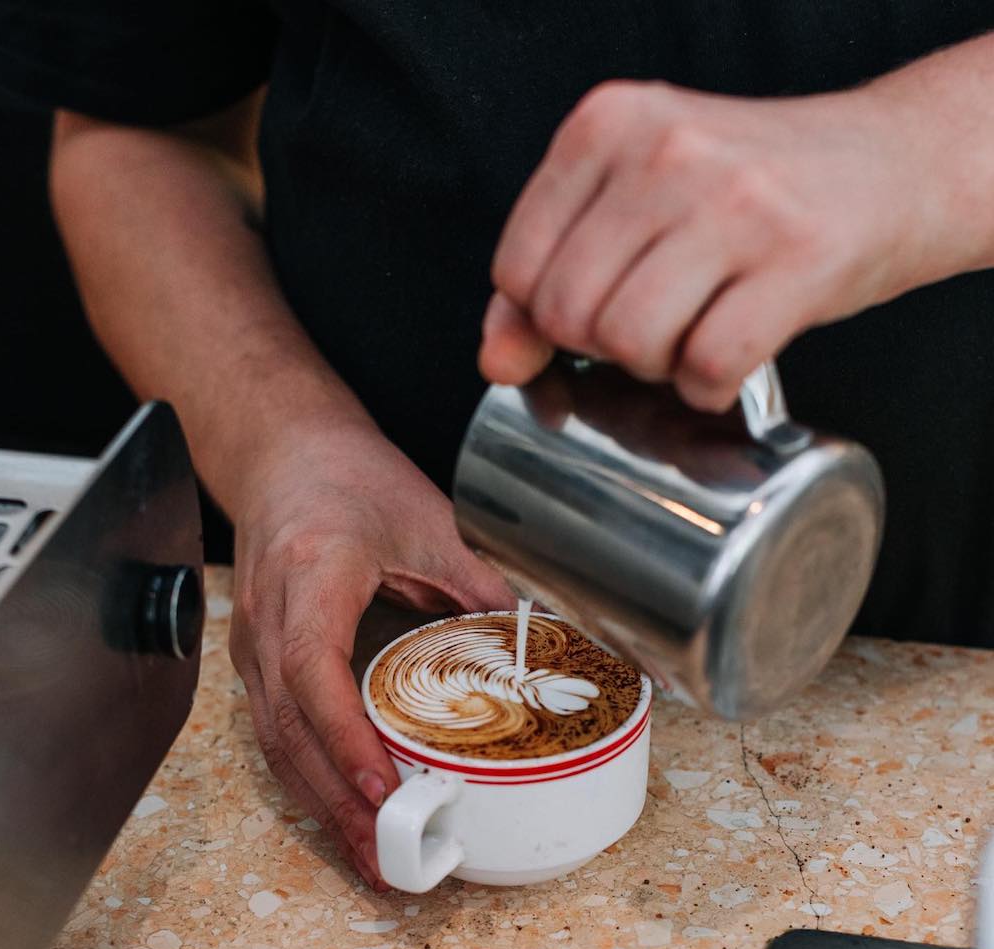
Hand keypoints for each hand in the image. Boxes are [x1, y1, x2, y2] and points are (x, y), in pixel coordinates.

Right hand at [229, 416, 515, 887]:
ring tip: (369, 856)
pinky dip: (310, 778)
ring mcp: (254, 642)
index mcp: (310, 575)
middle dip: (336, 800)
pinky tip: (343, 811)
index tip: (385, 788)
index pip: (315, 671)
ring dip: (320, 804)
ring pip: (275, 741)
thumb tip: (538, 638)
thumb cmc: (346, 476)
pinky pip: (275, 730)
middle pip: (289, 728)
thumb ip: (479, 581)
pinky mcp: (258, 658)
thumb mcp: (427, 519)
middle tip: (388, 856)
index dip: (348, 738)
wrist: (283, 453)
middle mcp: (269, 618)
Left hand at [480, 79, 929, 409]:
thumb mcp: (635, 201)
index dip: (548, 317)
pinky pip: (707, 367)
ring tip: (691, 334)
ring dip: (655, 368)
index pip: (517, 271)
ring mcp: (734, 204)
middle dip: (602, 345)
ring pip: (631, 342)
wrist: (889, 165)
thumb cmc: (748, 190)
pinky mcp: (795, 261)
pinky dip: (708, 388)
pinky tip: (727, 360)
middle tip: (653, 322)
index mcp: (608, 124)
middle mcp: (666, 153)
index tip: (598, 307)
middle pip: (568, 314)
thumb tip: (496, 360)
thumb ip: (551, 271)